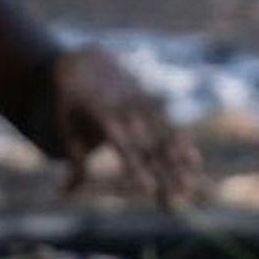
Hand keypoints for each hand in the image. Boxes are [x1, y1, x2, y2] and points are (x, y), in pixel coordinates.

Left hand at [54, 48, 201, 207]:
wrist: (84, 64)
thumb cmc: (72, 104)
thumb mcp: (66, 127)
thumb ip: (74, 159)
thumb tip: (64, 192)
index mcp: (101, 111)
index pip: (122, 144)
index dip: (136, 166)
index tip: (149, 188)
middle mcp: (126, 107)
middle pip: (149, 144)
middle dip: (165, 170)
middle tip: (180, 194)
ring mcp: (141, 104)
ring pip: (163, 135)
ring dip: (179, 161)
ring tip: (192, 182)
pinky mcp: (150, 103)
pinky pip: (168, 125)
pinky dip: (181, 143)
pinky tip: (194, 162)